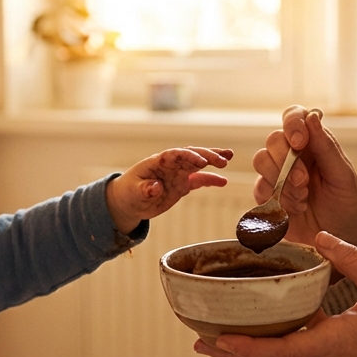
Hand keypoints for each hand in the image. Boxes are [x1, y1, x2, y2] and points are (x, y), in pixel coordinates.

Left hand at [107, 147, 232, 233]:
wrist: (129, 202)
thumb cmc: (128, 193)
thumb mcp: (134, 193)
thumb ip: (145, 189)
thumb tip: (156, 187)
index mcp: (158, 162)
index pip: (176, 154)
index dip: (190, 156)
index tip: (203, 162)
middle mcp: (171, 165)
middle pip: (191, 155)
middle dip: (207, 155)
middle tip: (224, 159)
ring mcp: (177, 174)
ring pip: (198, 164)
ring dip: (213, 160)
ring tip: (228, 159)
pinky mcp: (182, 185)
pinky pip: (199, 180)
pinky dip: (211, 180)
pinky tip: (223, 182)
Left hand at [194, 231, 356, 356]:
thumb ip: (351, 259)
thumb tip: (320, 236)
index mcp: (337, 343)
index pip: (284, 351)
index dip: (249, 346)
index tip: (219, 338)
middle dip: (235, 353)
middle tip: (199, 341)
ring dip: (248, 354)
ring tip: (214, 341)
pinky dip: (269, 349)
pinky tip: (255, 334)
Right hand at [253, 106, 356, 246]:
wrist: (338, 239)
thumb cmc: (345, 205)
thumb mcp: (343, 176)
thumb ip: (327, 147)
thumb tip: (313, 116)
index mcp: (312, 143)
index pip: (294, 116)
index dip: (292, 123)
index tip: (300, 142)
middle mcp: (291, 155)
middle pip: (273, 139)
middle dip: (286, 160)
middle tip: (304, 182)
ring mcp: (276, 175)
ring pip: (260, 160)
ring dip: (281, 180)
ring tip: (302, 198)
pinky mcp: (266, 196)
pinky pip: (259, 187)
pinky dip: (276, 198)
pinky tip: (294, 209)